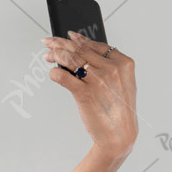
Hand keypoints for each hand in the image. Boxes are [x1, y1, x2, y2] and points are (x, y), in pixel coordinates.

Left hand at [43, 31, 137, 156]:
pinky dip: (55, 73)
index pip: (96, 45)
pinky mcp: (85, 93)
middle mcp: (111, 69)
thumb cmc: (119, 111)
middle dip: (61, 44)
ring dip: (56, 55)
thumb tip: (83, 56)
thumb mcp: (122, 84)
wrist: (119, 135)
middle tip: (48, 42)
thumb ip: (108, 67)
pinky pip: (64, 76)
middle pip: (81, 50)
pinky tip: (53, 73)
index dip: (79, 39)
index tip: (67, 36)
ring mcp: (98, 80)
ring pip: (71, 60)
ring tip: (48, 55)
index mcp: (123, 63)